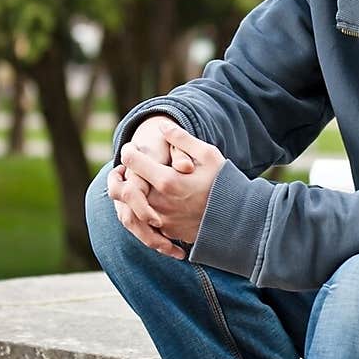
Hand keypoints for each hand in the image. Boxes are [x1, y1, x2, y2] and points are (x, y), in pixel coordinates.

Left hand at [112, 125, 224, 254]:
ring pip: (129, 208)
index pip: (133, 161)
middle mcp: (159, 203)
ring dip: (126, 195)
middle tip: (121, 167)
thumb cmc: (224, 183)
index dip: (128, 150)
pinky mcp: (165, 232)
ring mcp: (161, 220)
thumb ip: (182, 139)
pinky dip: (138, 211)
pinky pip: (142, 222)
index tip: (131, 147)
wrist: (238, 219)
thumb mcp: (208, 155)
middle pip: (124, 188)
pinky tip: (143, 201)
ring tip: (130, 184)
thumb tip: (162, 126)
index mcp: (167, 180)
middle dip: (120, 175)